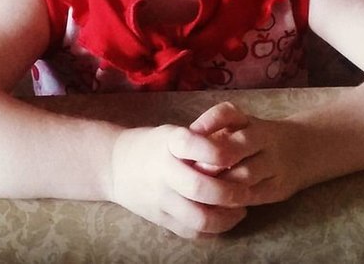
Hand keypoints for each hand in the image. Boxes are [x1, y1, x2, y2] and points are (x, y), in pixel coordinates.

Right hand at [110, 124, 247, 237]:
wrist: (115, 166)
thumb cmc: (154, 145)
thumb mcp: (173, 133)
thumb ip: (199, 142)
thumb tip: (235, 153)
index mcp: (168, 143)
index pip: (193, 144)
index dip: (217, 150)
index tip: (234, 155)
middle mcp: (163, 171)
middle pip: (200, 187)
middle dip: (231, 192)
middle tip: (248, 190)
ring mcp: (160, 199)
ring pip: (199, 217)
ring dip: (226, 217)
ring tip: (240, 209)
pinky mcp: (160, 220)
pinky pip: (191, 231)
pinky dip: (213, 230)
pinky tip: (225, 220)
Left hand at [189, 102, 298, 205]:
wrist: (302, 148)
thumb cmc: (256, 137)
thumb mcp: (238, 124)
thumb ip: (213, 129)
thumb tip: (184, 141)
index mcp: (248, 119)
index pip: (225, 114)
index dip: (205, 126)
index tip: (189, 138)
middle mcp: (264, 137)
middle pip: (234, 147)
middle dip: (209, 163)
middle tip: (190, 173)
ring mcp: (274, 163)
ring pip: (244, 176)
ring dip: (219, 186)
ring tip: (199, 194)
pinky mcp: (279, 188)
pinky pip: (254, 196)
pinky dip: (234, 203)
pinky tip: (218, 206)